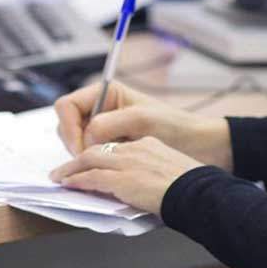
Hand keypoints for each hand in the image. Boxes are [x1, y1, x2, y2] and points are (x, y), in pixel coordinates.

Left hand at [50, 136, 204, 215]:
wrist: (201, 194)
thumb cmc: (195, 189)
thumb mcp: (173, 172)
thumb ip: (154, 174)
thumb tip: (145, 188)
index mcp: (149, 145)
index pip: (116, 146)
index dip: (98, 154)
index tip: (89, 161)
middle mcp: (136, 149)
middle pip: (97, 149)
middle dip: (78, 158)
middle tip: (65, 168)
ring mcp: (128, 163)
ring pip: (89, 160)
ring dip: (71, 169)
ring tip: (59, 177)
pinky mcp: (123, 179)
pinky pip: (92, 177)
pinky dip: (76, 180)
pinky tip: (68, 184)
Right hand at [54, 81, 233, 170]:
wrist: (200, 147)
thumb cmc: (176, 127)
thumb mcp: (141, 119)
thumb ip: (108, 124)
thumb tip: (87, 138)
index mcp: (107, 94)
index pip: (67, 106)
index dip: (69, 127)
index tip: (81, 148)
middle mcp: (101, 110)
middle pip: (66, 125)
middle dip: (73, 143)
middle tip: (87, 161)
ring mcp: (104, 131)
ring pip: (74, 142)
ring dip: (81, 156)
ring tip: (99, 167)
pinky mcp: (110, 149)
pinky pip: (88, 156)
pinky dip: (90, 165)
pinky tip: (102, 173)